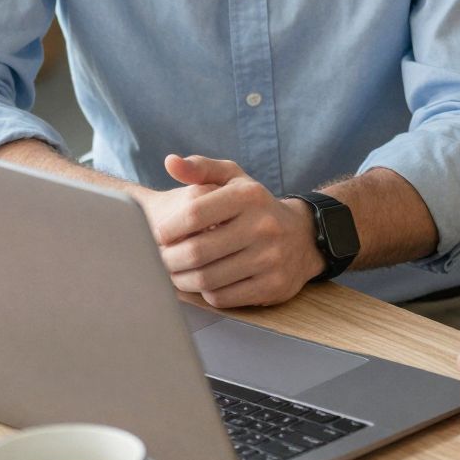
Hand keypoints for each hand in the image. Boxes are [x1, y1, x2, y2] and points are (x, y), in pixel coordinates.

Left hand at [142, 155, 323, 307]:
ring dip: (182, 280)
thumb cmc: (255, 207)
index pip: (194, 213)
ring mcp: (270, 258)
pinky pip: (224, 297)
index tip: (155, 236)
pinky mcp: (273, 286)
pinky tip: (201, 283)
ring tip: (173, 274)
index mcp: (248, 196)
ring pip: (208, 279)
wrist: (304, 237)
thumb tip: (171, 162)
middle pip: (197, 251)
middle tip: (157, 261)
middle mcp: (263, 226)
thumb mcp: (234, 179)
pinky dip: (205, 293)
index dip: (167, 229)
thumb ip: (200, 168)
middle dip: (168, 260)